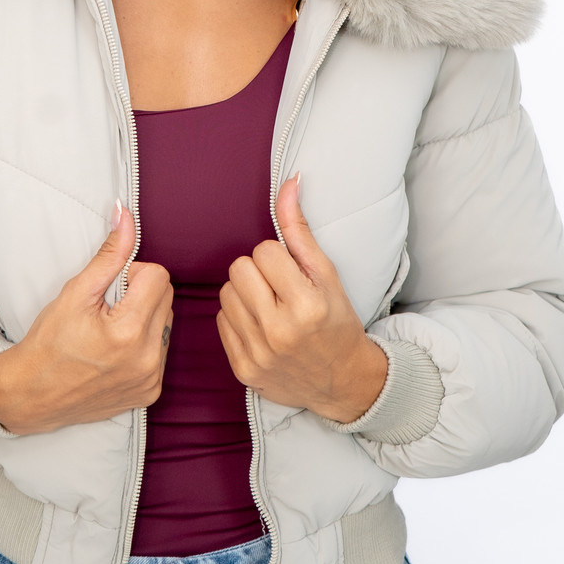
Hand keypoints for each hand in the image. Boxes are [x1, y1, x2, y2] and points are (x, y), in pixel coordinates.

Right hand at [0, 202, 173, 434]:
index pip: (159, 276)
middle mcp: (147, 358)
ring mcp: (151, 379)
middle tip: (107, 308)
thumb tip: (126, 215)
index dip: (132, 274)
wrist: (32, 395)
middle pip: (167, 297)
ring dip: (145, 318)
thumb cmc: (49, 343)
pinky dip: (144, 344)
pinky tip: (115, 351)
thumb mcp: (75, 292)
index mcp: (129, 331)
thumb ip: (109, 254)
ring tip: (110, 331)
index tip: (109, 289)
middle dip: (140, 294)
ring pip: (167, 323)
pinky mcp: (150, 392)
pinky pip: (162, 350)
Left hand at [217, 174, 387, 422]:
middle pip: (238, 269)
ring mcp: (259, 353)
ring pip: (225, 293)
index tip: (292, 273)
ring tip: (269, 306)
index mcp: (306, 305)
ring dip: (244, 293)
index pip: (263, 251)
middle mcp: (280, 332)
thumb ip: (300, 230)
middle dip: (258, 273)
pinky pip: (221, 320)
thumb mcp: (327, 274)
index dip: (278, 258)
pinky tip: (260, 325)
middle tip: (279, 288)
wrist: (342, 381)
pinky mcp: (243, 368)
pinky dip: (237, 318)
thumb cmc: (336, 321)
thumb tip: (290, 182)